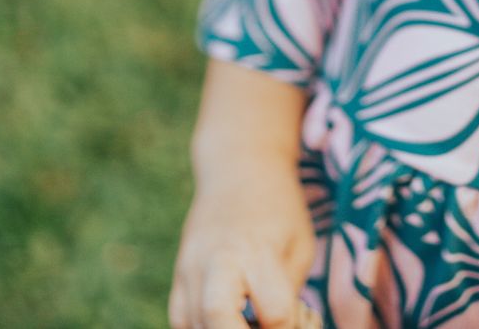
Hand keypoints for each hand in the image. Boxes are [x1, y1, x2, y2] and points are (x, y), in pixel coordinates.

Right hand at [168, 152, 316, 328]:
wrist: (238, 167)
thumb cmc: (278, 208)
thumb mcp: (300, 243)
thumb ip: (290, 291)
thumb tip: (278, 328)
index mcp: (258, 249)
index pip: (275, 311)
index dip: (291, 325)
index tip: (298, 316)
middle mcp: (218, 260)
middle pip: (216, 318)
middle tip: (261, 326)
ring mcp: (190, 268)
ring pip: (194, 325)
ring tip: (246, 319)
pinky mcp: (177, 274)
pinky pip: (180, 320)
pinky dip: (201, 328)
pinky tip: (225, 320)